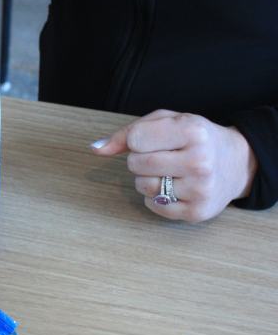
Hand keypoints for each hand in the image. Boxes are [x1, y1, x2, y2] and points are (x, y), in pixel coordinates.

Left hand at [92, 110, 257, 222]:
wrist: (237, 162)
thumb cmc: (194, 138)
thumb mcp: (166, 122)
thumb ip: (127, 132)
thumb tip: (96, 149)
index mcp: (193, 131)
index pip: (135, 139)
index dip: (137, 140)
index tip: (154, 139)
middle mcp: (200, 161)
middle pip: (136, 164)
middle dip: (140, 160)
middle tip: (162, 156)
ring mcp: (200, 189)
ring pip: (142, 186)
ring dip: (147, 179)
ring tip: (170, 171)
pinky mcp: (196, 212)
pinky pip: (152, 205)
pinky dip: (156, 197)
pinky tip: (176, 186)